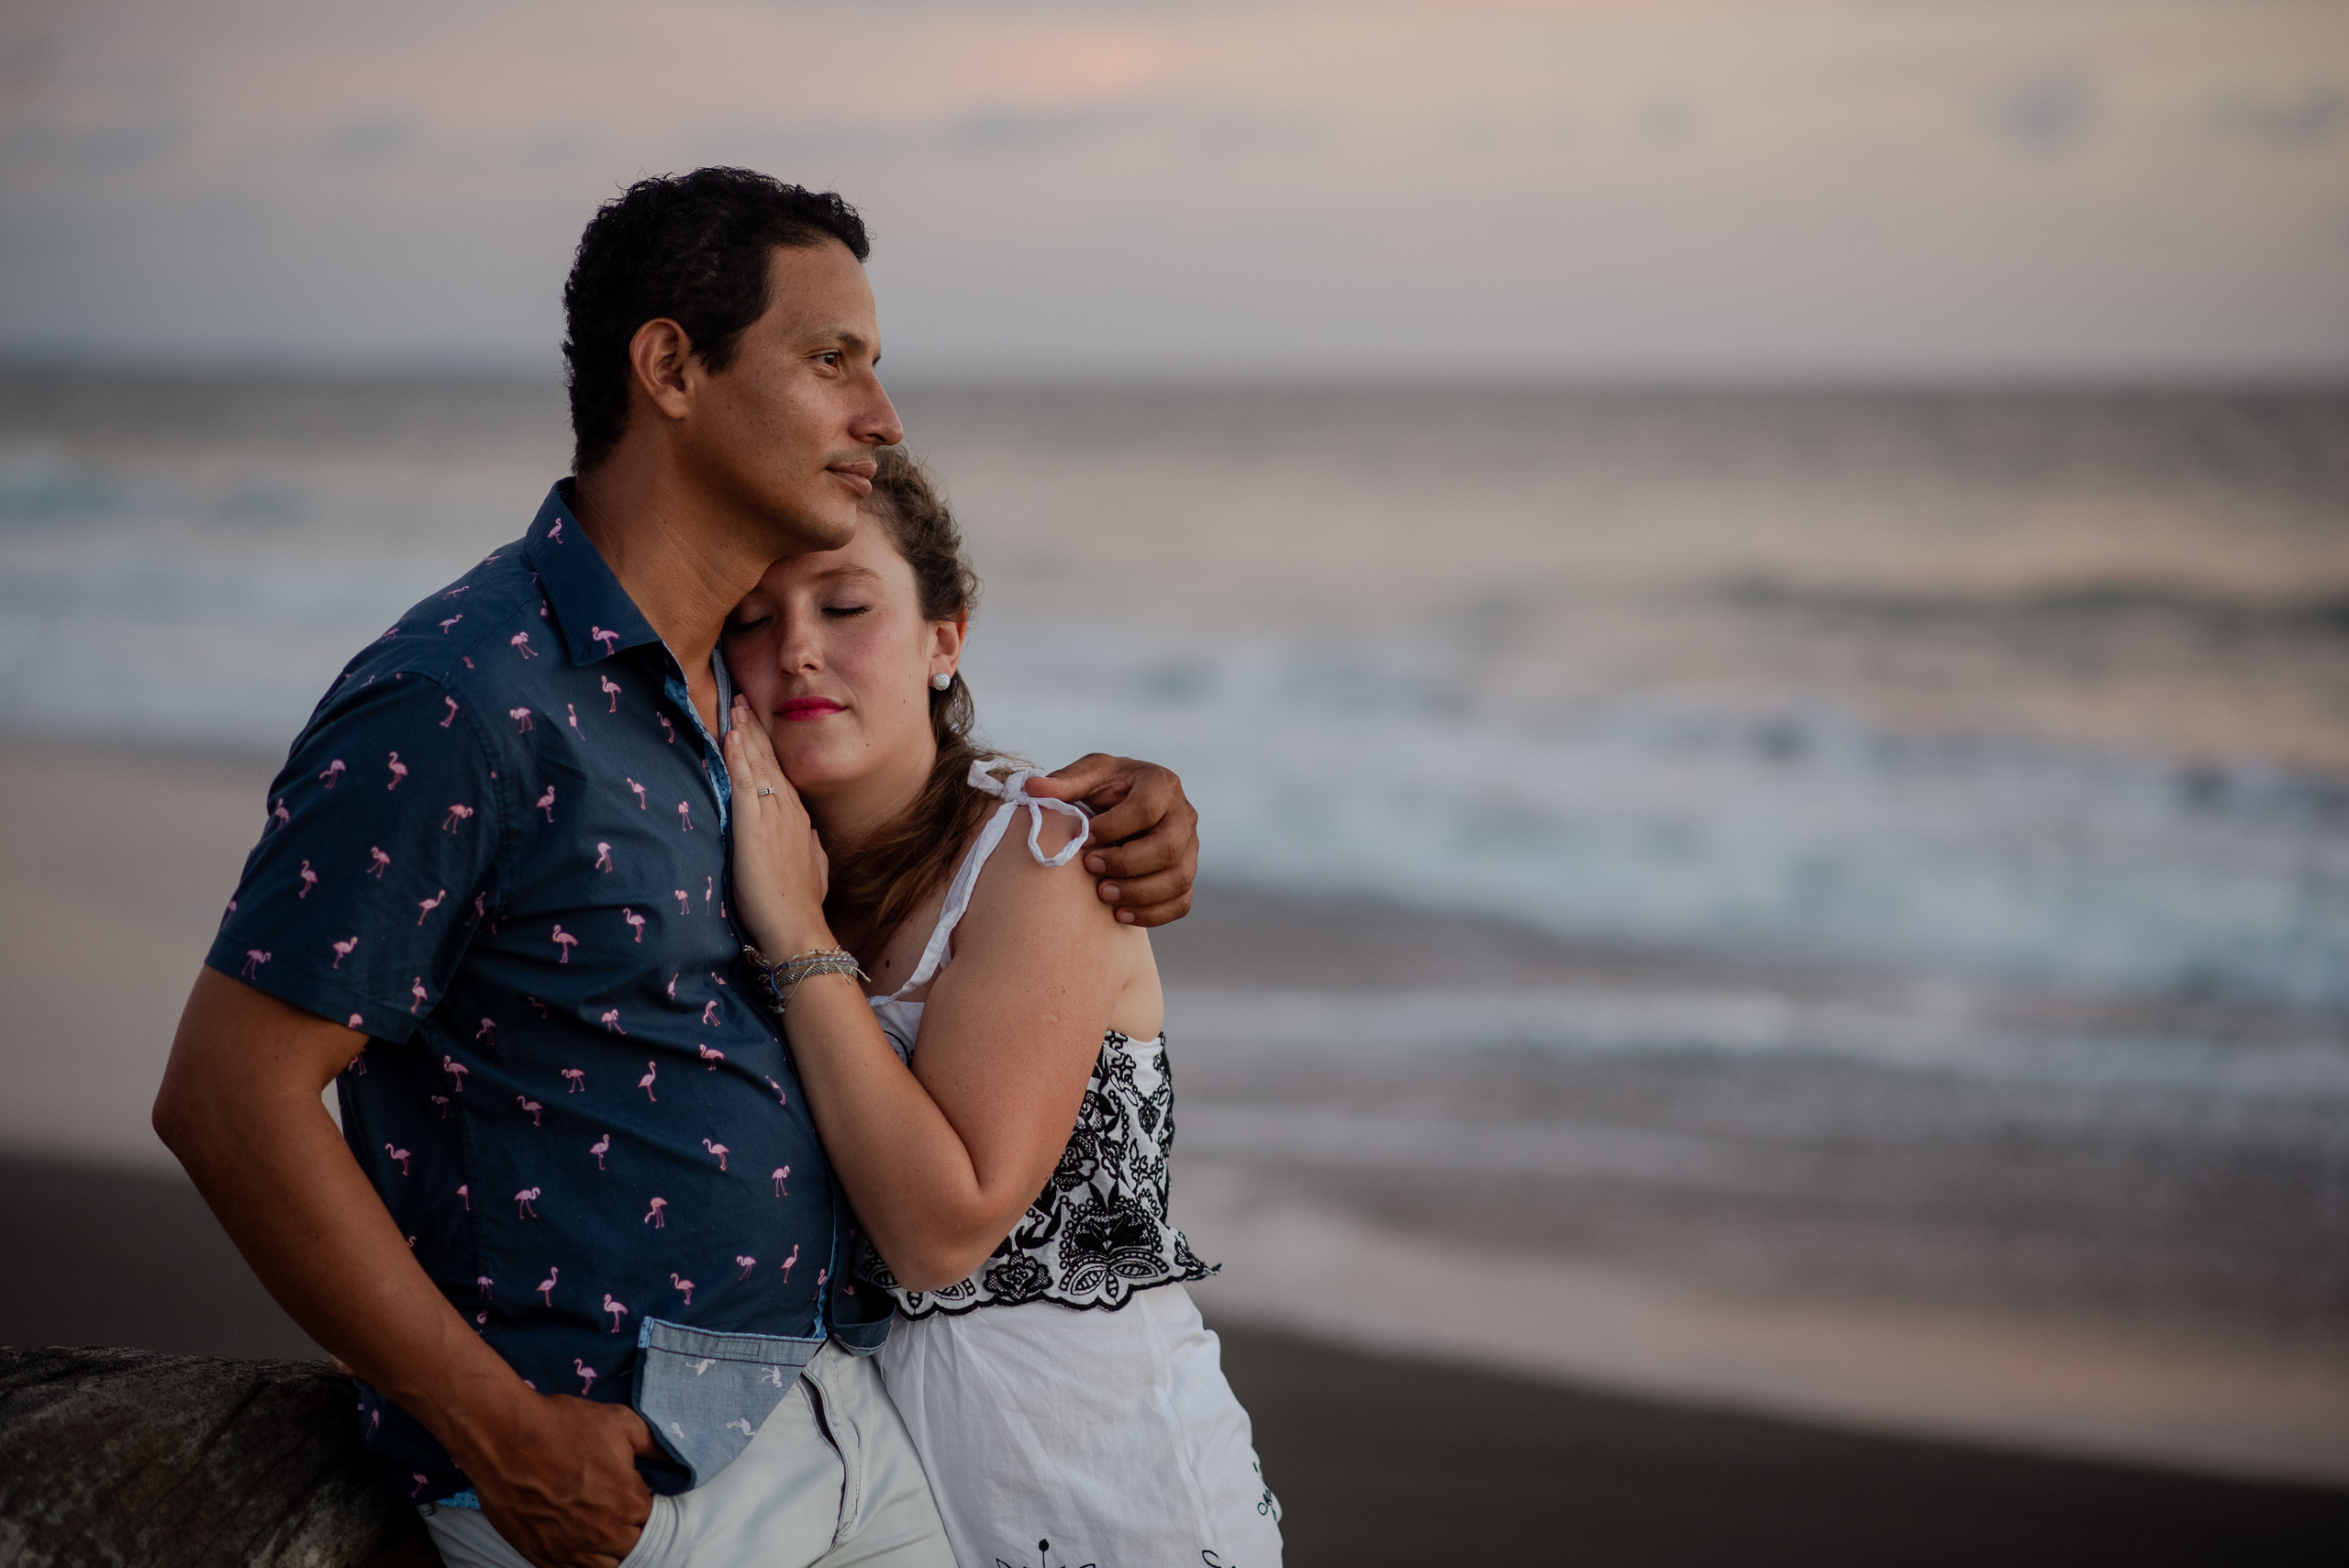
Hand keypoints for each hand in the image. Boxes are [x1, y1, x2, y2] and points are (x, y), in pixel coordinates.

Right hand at [464, 1392, 660, 1567]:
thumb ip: (657, 1447)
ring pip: (604, 1566)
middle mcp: (602, 1535)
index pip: (654, 1522)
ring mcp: (569, 1550)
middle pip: (631, 1547)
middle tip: (616, 1507)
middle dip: (630, 1528)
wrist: (504, 1437)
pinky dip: (579, 1560)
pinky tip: (577, 1540)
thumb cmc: (563, 1426)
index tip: (635, 1493)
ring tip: (599, 1525)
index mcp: (628, 1503)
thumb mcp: (622, 1423)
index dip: (646, 1507)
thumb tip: (680, 1463)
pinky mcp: (541, 1557)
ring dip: (608, 1550)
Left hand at [723, 696, 834, 954]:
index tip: (758, 723)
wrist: (796, 927)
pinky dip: (738, 757)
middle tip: (743, 698)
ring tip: (735, 705)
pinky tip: (733, 735)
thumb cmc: (802, 904)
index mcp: (799, 820)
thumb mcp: (814, 868)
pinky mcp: (752, 828)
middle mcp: (788, 812)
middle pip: (770, 760)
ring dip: (746, 733)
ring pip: (758, 764)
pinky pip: (744, 783)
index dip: (768, 746)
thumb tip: (810, 834)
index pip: (781, 773)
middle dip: (756, 728)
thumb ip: (810, 847)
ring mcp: (772, 817)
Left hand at [1021, 755, 1197, 926]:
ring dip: (1140, 893)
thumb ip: (1063, 782)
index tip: (1085, 838)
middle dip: (1127, 863)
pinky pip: (1180, 903)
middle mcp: (1184, 815)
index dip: (1115, 827)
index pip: (1148, 808)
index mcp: (1162, 784)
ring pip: (1178, 879)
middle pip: (1168, 847)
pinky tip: (1119, 915)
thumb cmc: (1104, 790)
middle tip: (1092, 868)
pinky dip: (1152, 914)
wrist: (1122, 810)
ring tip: (1103, 895)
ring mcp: (1190, 848)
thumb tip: (1032, 788)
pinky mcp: (1185, 876)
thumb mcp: (1087, 777)